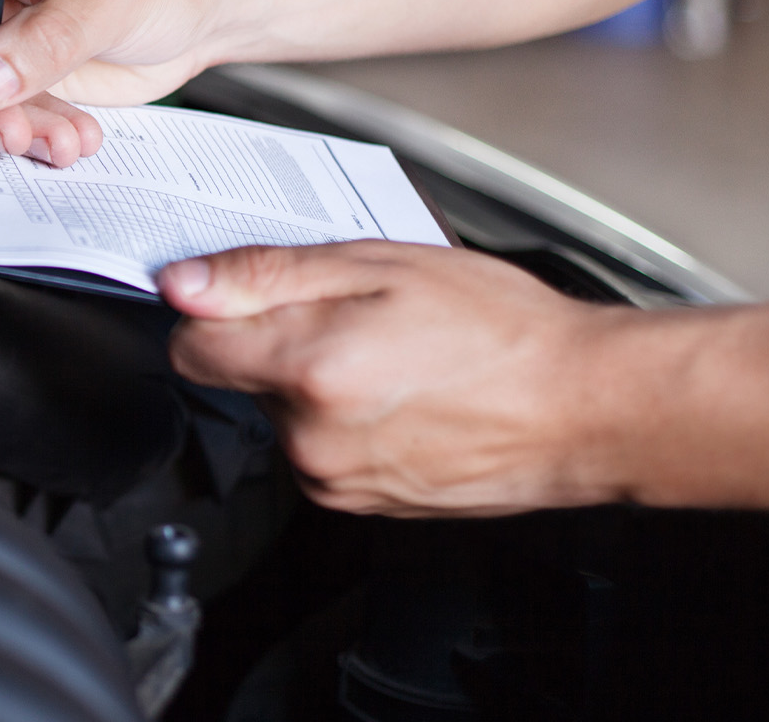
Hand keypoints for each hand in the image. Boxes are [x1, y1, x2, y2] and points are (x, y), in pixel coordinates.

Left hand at [160, 240, 630, 516]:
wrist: (586, 407)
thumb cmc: (502, 331)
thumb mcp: (379, 264)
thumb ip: (266, 274)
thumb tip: (183, 284)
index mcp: (308, 370)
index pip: (190, 348)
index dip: (212, 312)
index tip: (243, 295)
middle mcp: (311, 438)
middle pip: (242, 379)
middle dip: (280, 342)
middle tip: (357, 315)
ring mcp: (336, 479)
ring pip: (284, 416)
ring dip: (317, 383)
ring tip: (394, 355)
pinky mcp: (362, 503)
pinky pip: (322, 450)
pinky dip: (347, 421)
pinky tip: (405, 394)